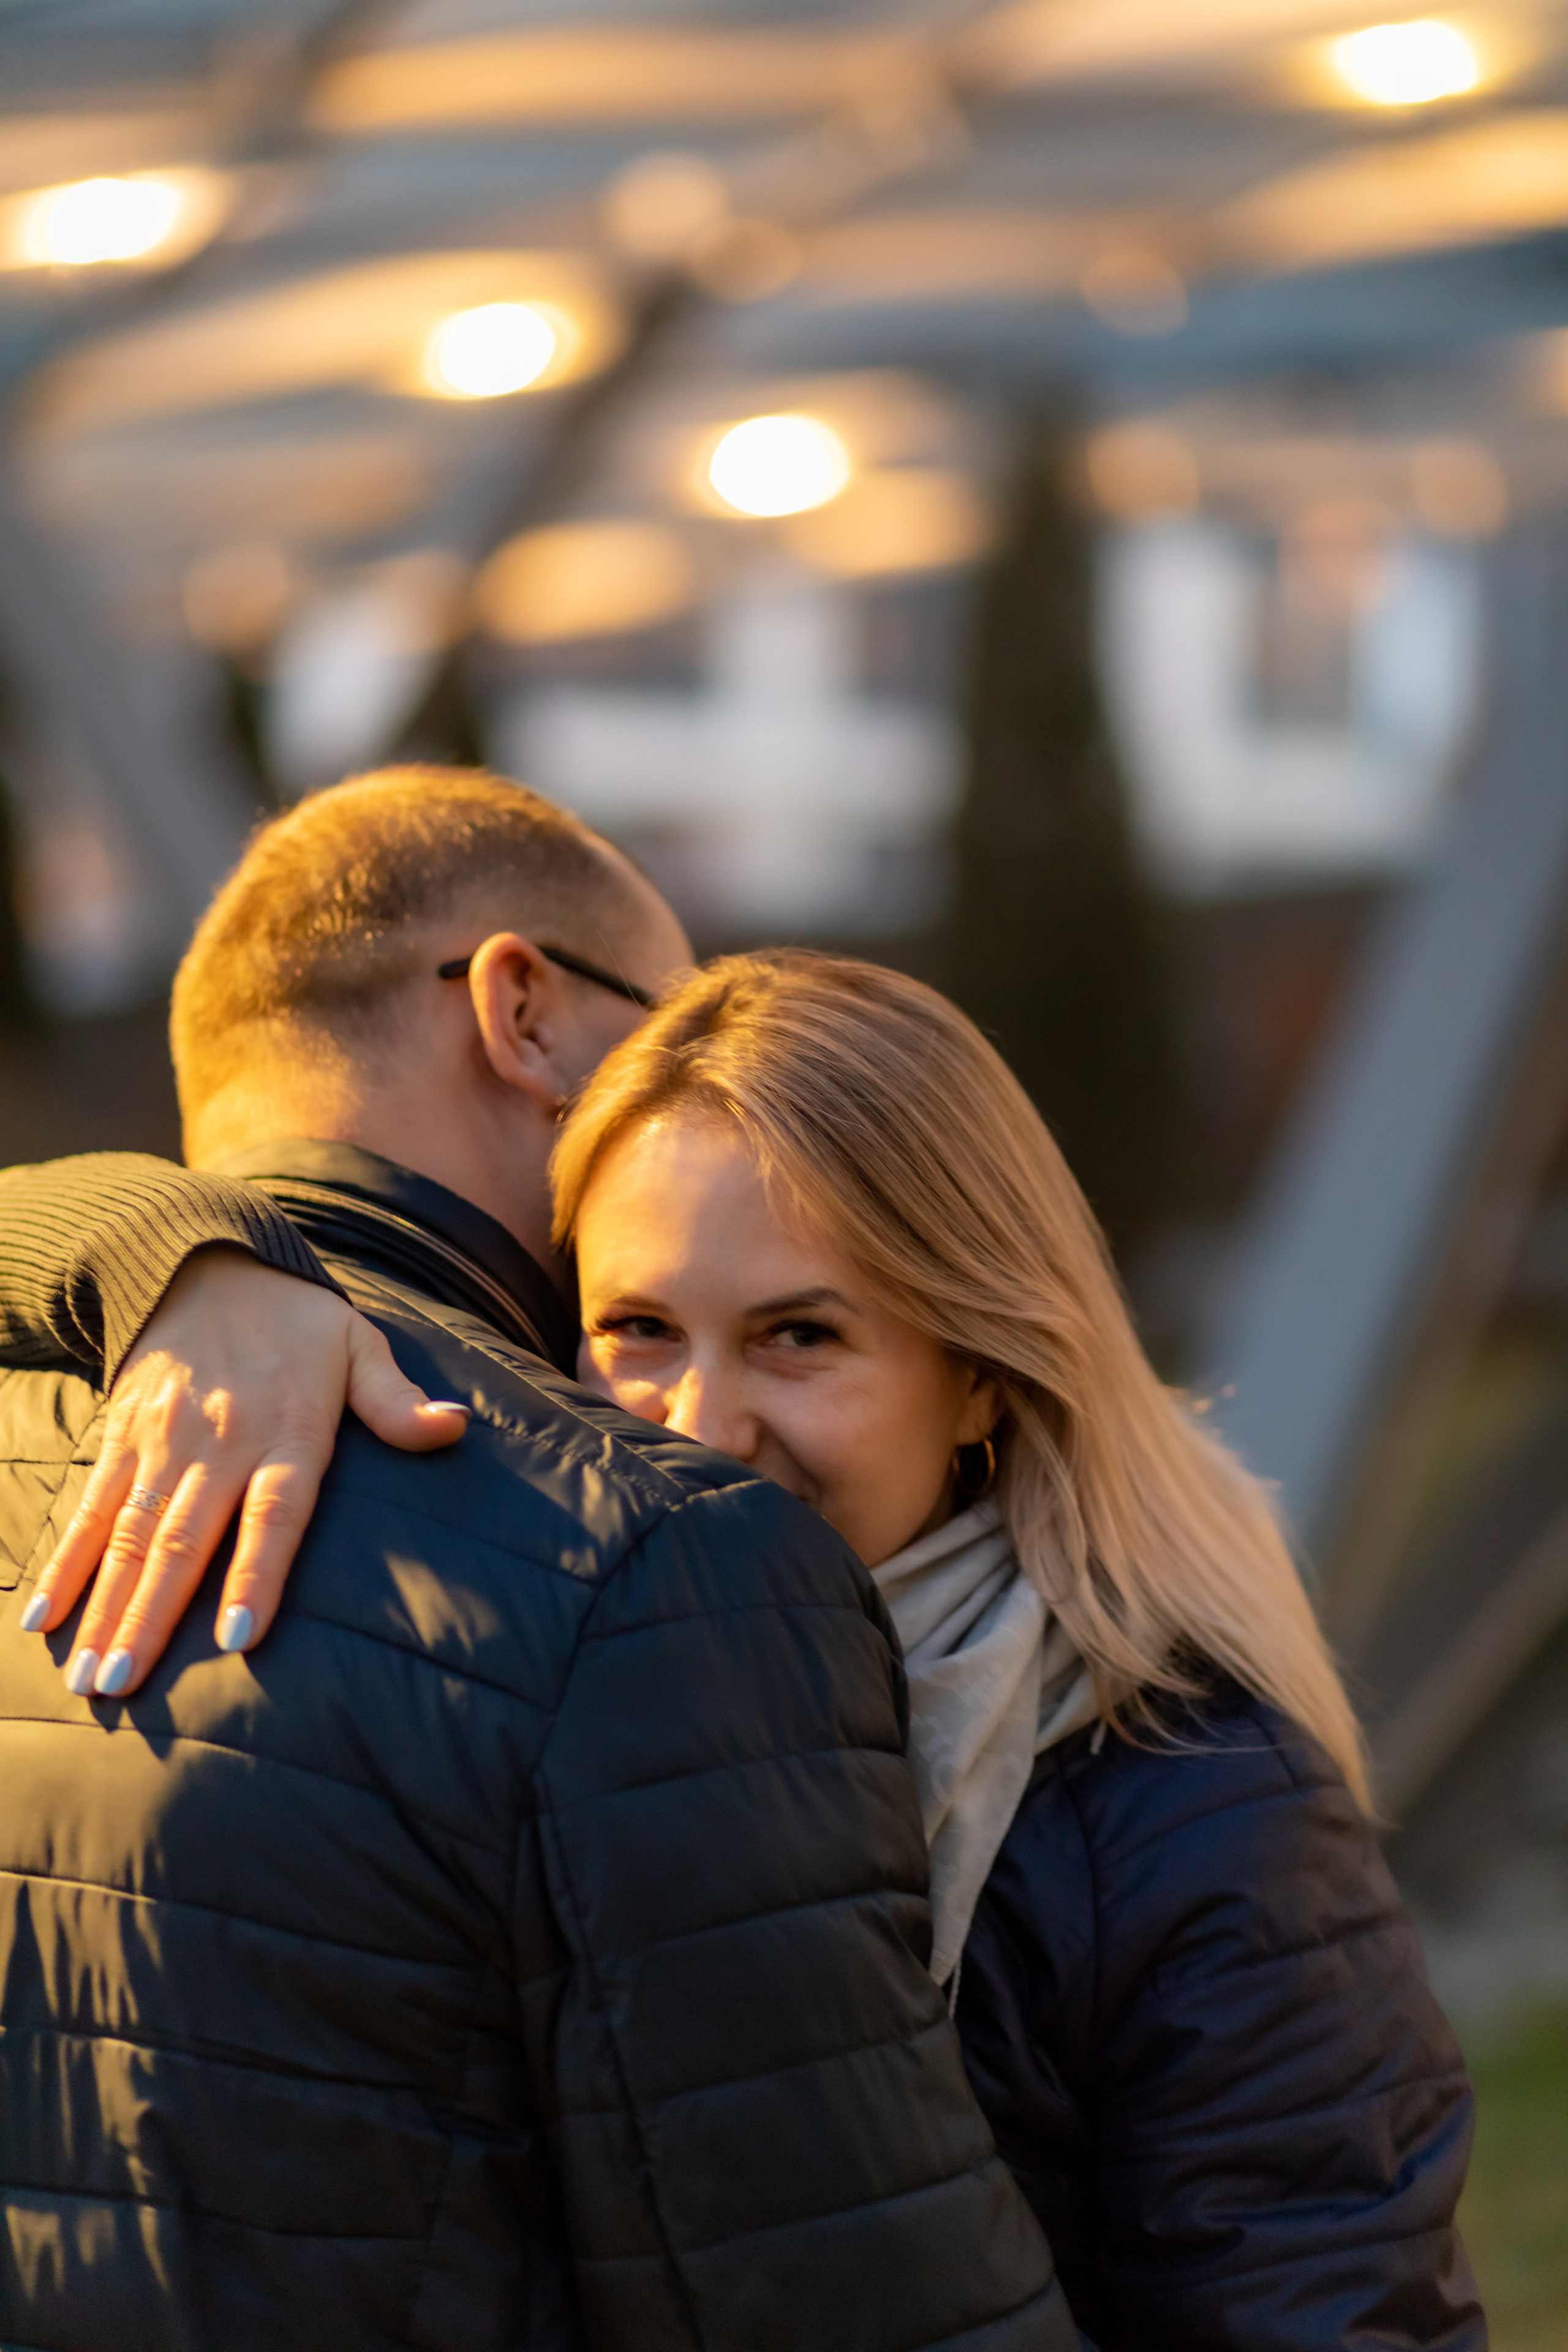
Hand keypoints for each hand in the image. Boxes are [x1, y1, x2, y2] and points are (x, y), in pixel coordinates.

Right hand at [21, 1248, 469, 1696]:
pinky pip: (89, 1507)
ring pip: (127, 1536)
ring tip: (86, 1676)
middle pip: (183, 1541)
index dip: (255, 1575)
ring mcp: (162, 1442)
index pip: (273, 1514)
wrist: (207, 1262)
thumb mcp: (358, 1346)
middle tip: (121, 1689)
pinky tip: (41, 1620)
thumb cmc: (297, 1322)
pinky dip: (63, 1564)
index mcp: (288, 1431)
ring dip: (104, 1609)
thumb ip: (396, 1401)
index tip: (236, 1637)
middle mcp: (219, 1444)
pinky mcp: (121, 1436)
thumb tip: (454, 1427)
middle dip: (150, 1619)